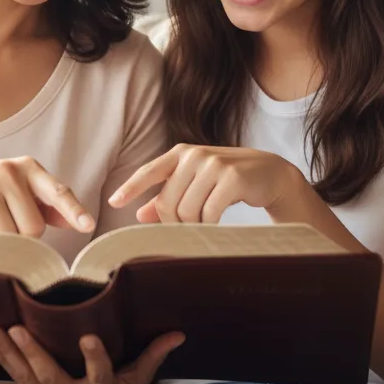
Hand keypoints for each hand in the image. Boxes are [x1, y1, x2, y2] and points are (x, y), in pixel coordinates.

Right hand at [0, 156, 94, 234]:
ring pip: (9, 236)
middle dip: (23, 236)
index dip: (73, 210)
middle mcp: (8, 170)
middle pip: (33, 227)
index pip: (57, 191)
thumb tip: (77, 222)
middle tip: (6, 222)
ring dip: (2, 241)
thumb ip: (48, 206)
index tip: (87, 225)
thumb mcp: (20, 191)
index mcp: (28, 167)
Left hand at [0, 326, 183, 383]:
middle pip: (51, 377)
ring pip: (27, 377)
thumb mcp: (137, 382)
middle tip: (17, 330)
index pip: (100, 374)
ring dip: (9, 353)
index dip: (94, 357)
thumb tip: (178, 333)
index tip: (88, 336)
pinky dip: (0, 361)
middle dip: (33, 353)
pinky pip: (15, 379)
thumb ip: (152, 356)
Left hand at [108, 144, 305, 223]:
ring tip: (206, 224)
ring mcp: (213, 165)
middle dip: (175, 223)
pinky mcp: (232, 178)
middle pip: (168, 203)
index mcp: (180, 153)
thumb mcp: (196, 183)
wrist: (270, 173)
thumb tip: (140, 215)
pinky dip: (211, 226)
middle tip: (188, 230)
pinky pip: (209, 214)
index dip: (130, 187)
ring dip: (195, 227)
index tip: (114, 202)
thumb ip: (167, 196)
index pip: (149, 171)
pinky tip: (218, 223)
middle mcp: (194, 155)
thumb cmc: (227, 179)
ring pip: (188, 211)